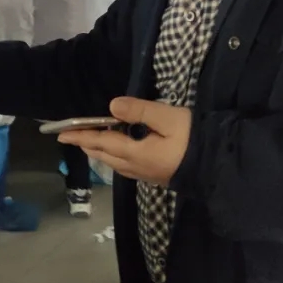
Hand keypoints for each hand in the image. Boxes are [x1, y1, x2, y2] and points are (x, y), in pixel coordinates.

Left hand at [58, 97, 190, 185]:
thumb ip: (139, 111)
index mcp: (136, 154)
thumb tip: (112, 106)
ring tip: (90, 140)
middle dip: (87, 145)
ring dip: (100, 151)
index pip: (101, 143)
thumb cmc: (194, 139)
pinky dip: (114, 156)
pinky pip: (125, 166)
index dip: (81, 137)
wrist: (220, 166)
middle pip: (104, 156)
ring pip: (114, 163)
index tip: (62, 134)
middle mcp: (136, 168)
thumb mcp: (168, 118)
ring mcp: (146, 175)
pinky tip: (117, 149)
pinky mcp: (155, 176)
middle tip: (72, 135)